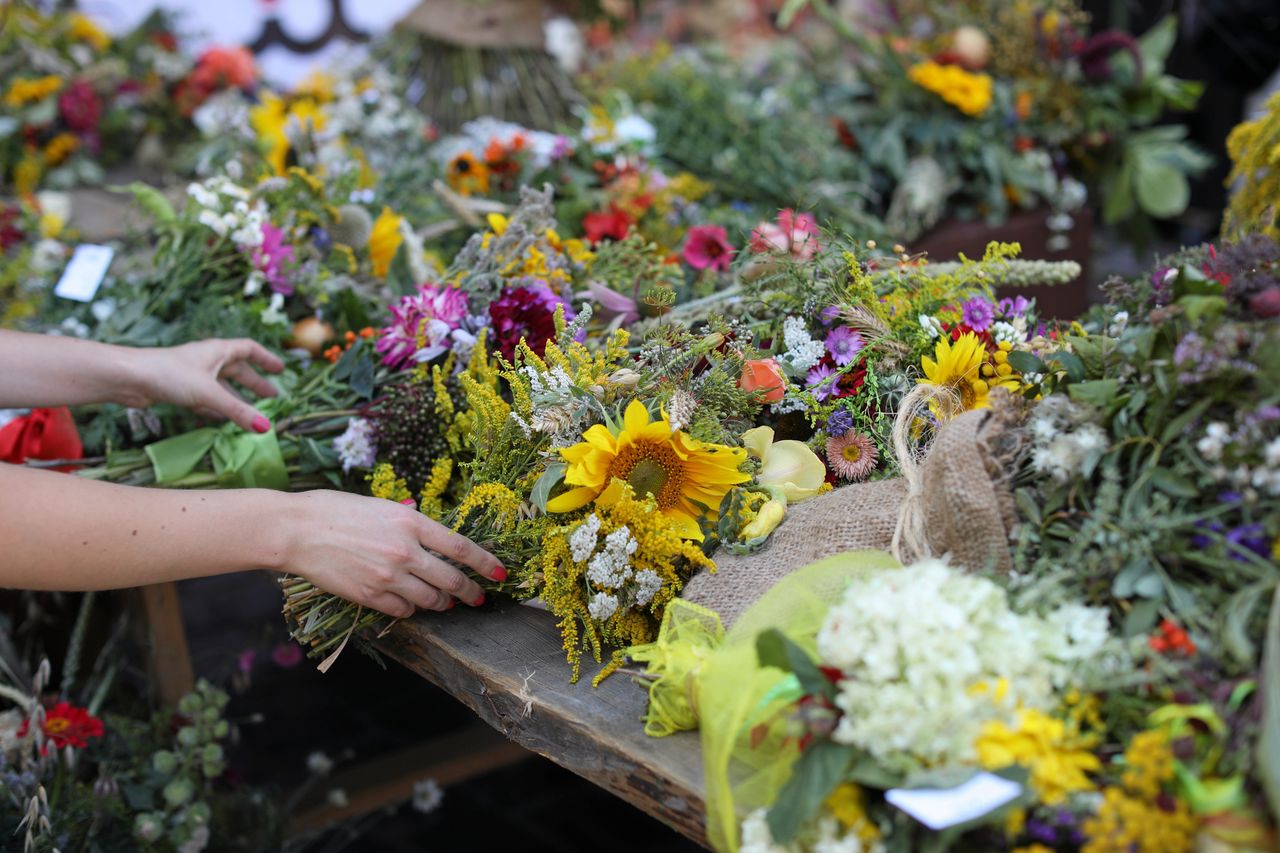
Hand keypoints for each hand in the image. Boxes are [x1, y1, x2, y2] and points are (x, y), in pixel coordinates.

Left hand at [122, 339, 284, 432]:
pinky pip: (206, 396)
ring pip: (221, 385)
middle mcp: (207, 360)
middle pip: (237, 369)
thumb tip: (266, 428)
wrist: (129, 377)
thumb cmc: (170, 375)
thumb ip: (238, 411)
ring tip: (251, 411)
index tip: (281, 369)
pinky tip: (221, 418)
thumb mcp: (209, 393)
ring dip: (237, 397)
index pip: (249, 349)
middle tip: (272, 396)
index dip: (266, 358)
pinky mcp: (179, 388)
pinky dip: (217, 406)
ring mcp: (192, 374)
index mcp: (217, 351)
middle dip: (255, 383)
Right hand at [282, 490, 507, 617]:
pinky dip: (411, 609)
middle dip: (470, 592)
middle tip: (477, 598)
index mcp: (411, 522)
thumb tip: (434, 538)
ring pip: (431, 599)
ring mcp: (388, 576)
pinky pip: (404, 610)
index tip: (499, 573)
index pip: (462, 548)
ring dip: (442, 603)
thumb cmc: (336, 511)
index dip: (486, 564)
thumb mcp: (382, 506)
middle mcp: (406, 551)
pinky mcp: (370, 596)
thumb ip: (410, 523)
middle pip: (452, 580)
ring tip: (444, 602)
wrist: (297, 530)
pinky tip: (410, 603)